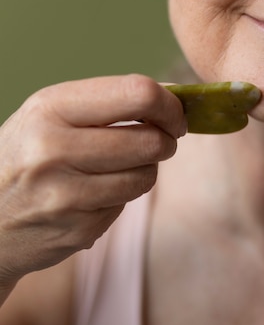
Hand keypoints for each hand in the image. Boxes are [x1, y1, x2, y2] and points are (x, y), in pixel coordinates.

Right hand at [0, 75, 185, 285]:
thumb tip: (172, 97)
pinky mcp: (78, 230)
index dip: (169, 104)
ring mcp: (65, 195)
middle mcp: (53, 150)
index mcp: (50, 108)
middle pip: (151, 140)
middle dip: (165, 140)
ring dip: (146, 169)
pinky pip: (127, 204)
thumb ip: (105, 102)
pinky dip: (122, 195)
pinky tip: (95, 192)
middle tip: (158, 140)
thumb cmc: (27, 153)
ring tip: (121, 165)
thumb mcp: (49, 113)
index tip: (174, 114)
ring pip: (146, 176)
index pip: (137, 94)